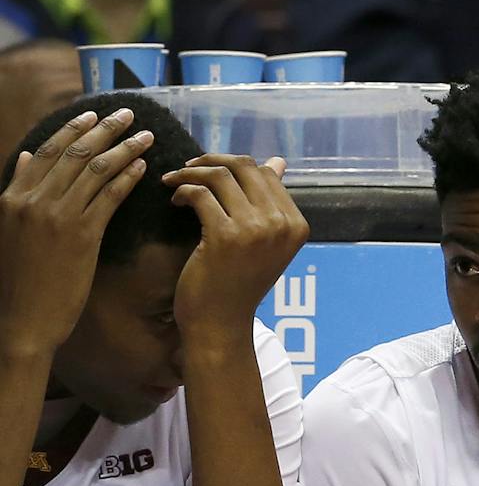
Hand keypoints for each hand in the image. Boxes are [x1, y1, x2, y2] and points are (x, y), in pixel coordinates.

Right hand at [0, 108, 152, 353]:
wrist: (23, 319)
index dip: (73, 130)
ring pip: (94, 170)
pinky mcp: (80, 235)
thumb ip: (19, 190)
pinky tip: (143, 168)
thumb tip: (26, 157)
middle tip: (129, 113)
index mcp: (13, 195)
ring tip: (146, 136)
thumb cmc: (21, 280)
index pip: (48, 151)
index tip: (94, 116)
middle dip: (104, 130)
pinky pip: (107, 197)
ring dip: (123, 149)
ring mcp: (56, 216)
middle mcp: (32, 199)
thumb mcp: (11, 227)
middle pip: (74, 152)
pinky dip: (126, 178)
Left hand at [161, 154, 307, 339]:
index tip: (210, 175)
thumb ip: (270, 203)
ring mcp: (257, 230)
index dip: (234, 167)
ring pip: (220, 176)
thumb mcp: (264, 242)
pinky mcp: (226, 236)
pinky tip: (174, 201)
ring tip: (175, 184)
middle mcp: (282, 225)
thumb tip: (278, 162)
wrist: (221, 323)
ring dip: (191, 174)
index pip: (266, 174)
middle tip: (187, 170)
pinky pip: (200, 194)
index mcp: (296, 225)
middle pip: (245, 168)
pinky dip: (182, 192)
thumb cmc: (238, 283)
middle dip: (211, 162)